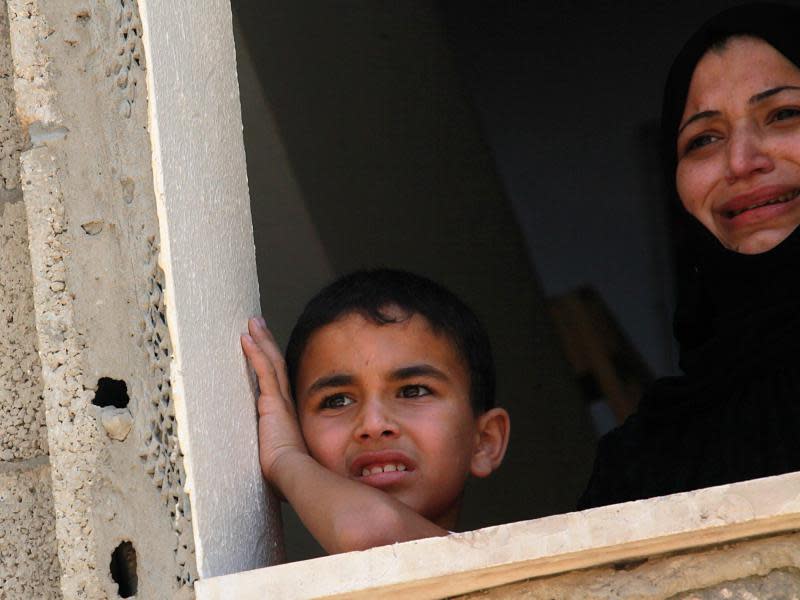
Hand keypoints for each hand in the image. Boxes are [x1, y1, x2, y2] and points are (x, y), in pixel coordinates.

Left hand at [241, 317, 308, 488]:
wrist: (292, 474)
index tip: (266, 345)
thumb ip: (277, 450)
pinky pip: (264, 370)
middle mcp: (286, 402)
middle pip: (276, 363)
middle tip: (258, 322)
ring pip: (271, 361)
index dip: (272, 359)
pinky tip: (246, 338)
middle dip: (267, 341)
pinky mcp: (272, 403)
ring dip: (261, 340)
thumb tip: (272, 459)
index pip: (279, 379)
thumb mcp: (281, 455)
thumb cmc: (288, 471)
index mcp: (287, 412)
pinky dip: (256, 353)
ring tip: (252, 322)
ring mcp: (279, 401)